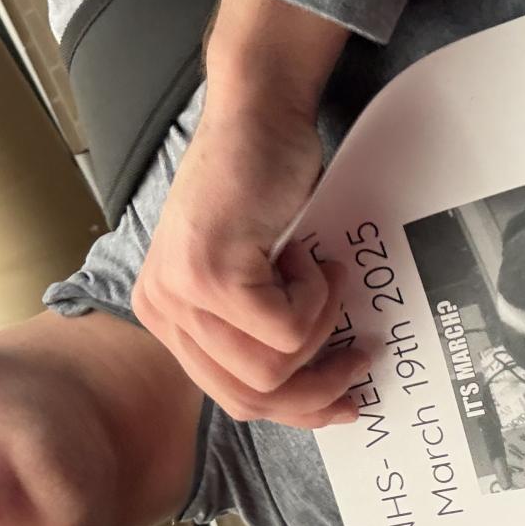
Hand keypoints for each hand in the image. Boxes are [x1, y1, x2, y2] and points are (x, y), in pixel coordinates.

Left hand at [129, 0, 364, 428]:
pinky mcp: (210, 277)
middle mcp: (164, 312)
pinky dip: (317, 296)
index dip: (294, 409)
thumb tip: (313, 391)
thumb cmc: (262, 185)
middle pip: (251, 397)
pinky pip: (286, 330)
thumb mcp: (252, 274)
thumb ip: (257, 330)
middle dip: (317, 387)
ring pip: (271, 369)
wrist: (258, 116)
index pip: (232, 397)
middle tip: (360, 356)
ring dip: (319, 326)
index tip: (341, 404)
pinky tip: (310, 255)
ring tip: (326, 279)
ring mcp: (182, 295)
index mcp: (168, 319)